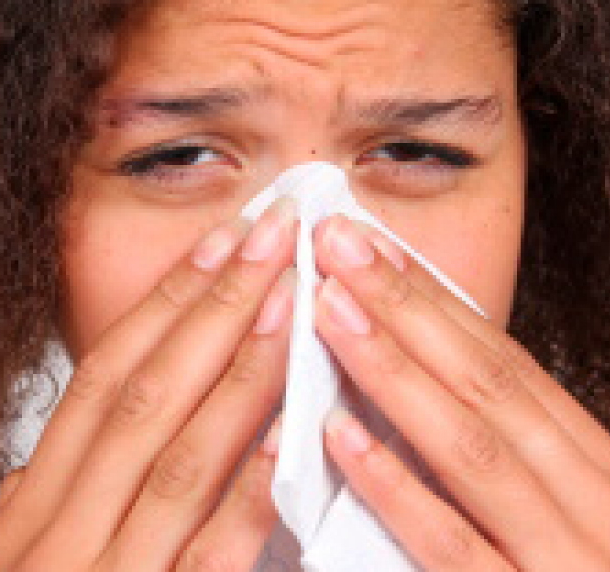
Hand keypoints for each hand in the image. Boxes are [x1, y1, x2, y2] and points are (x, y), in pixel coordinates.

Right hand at [0, 199, 297, 570]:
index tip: (218, 244)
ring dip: (241, 373)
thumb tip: (27, 469)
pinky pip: (211, 555)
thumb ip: (28, 510)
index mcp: (33, 507)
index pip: (102, 379)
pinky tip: (293, 437)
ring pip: (181, 458)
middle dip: (212, 307)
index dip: (162, 305)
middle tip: (271, 237)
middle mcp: (64, 531)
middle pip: (143, 395)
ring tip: (291, 303)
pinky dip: (250, 493)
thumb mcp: (11, 568)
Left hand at [314, 215, 609, 570]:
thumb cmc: (580, 566)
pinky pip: (453, 550)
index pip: (507, 366)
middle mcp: (591, 499)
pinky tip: (341, 437)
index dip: (436, 303)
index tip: (374, 248)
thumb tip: (430, 372)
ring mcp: (563, 558)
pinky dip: (398, 487)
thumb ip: (513, 453)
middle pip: (489, 386)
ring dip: (394, 373)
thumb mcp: (569, 506)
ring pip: (473, 450)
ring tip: (331, 310)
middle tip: (338, 244)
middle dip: (408, 309)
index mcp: (593, 465)